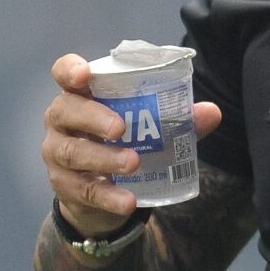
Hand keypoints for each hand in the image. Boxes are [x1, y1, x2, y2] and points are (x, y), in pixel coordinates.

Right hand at [41, 53, 222, 237]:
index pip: (64, 72)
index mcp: (82, 94)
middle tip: (121, 128)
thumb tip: (212, 112)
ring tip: (134, 163)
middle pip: (65, 110)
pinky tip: (128, 201)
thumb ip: (178, 117)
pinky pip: (84, 190)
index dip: (70, 70)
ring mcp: (57, 153)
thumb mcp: (150, 126)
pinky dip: (108, 196)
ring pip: (73, 152)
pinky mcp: (64, 186)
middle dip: (93, 117)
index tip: (85, 75)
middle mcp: (62, 120)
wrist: (105, 191)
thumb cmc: (126, 140)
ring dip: (104, 158)